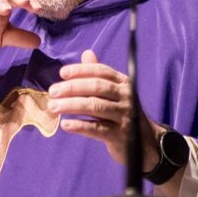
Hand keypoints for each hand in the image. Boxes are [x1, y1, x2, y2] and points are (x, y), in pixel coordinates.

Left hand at [48, 49, 152, 165]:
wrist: (144, 143)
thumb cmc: (123, 114)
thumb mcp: (115, 93)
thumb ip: (99, 75)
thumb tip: (87, 53)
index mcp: (124, 84)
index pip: (101, 71)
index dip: (81, 70)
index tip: (62, 73)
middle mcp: (126, 97)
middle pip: (97, 87)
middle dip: (72, 88)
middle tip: (52, 92)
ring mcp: (124, 116)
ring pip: (95, 107)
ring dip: (71, 105)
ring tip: (53, 107)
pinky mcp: (119, 136)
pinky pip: (96, 129)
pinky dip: (79, 126)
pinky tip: (65, 125)